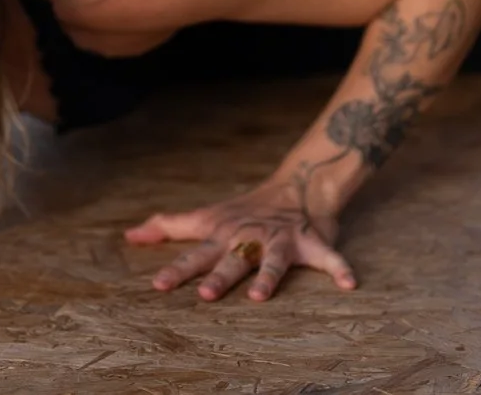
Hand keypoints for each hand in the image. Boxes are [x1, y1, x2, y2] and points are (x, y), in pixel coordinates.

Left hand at [123, 176, 356, 301]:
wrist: (297, 184)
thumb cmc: (245, 209)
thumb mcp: (206, 215)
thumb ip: (169, 226)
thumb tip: (130, 235)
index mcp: (225, 234)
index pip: (196, 252)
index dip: (177, 269)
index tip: (158, 286)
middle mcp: (250, 237)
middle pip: (232, 259)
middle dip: (219, 276)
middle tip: (206, 294)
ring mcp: (281, 240)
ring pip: (273, 260)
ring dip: (267, 277)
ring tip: (259, 296)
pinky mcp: (312, 242)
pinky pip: (329, 257)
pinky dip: (340, 268)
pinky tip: (350, 284)